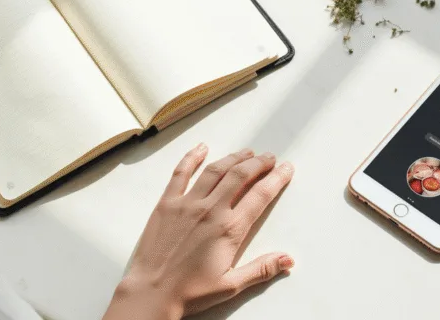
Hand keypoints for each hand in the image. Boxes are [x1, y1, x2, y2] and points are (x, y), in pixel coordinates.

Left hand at [103, 145, 293, 319]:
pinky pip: (180, 173)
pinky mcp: (167, 203)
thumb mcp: (231, 285)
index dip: (276, 180)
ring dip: (233, 158)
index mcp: (229, 229)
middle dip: (258, 163)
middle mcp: (210, 210)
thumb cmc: (190, 292)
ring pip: (215, 170)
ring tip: (247, 152)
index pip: (260, 196)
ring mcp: (187, 203)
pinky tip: (202, 148)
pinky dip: (192, 157)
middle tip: (269, 158)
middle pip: (240, 176)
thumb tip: (288, 259)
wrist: (152, 291)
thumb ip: (261, 269)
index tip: (286, 169)